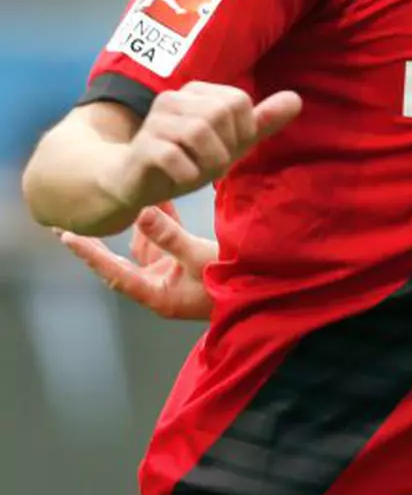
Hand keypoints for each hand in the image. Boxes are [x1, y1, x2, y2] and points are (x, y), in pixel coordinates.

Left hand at [58, 202, 216, 319]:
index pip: (114, 271)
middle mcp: (159, 287)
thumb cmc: (230, 284)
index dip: (89, 253)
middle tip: (83, 216)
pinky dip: (162, 223)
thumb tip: (139, 212)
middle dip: (108, 236)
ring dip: (140, 223)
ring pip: (147, 247)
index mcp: (156, 294)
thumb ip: (169, 236)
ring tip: (132, 197)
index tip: (66, 235)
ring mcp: (173, 278)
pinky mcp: (187, 268)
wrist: (262, 297)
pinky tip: (162, 201)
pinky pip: (167, 243)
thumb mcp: (199, 258)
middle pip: (125, 259)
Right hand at [99, 81, 300, 213]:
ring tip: (200, 172)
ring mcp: (154, 121)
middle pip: (221, 113)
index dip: (242, 131)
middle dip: (226, 147)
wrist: (133, 184)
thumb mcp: (229, 143)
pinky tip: (183, 178)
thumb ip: (261, 121)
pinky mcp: (142, 147)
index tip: (226, 149)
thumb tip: (297, 99)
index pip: (239, 101)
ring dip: (209, 162)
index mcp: (197, 93)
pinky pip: (175, 157)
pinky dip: (188, 174)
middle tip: (212, 164)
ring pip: (199, 131)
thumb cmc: (184, 160)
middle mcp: (174, 99)